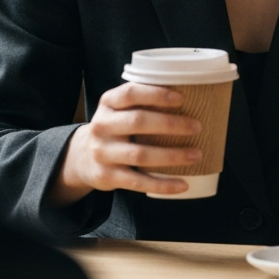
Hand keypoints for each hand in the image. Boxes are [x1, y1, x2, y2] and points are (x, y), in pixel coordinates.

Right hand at [48, 83, 202, 204]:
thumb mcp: (120, 108)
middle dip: (171, 124)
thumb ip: (144, 100)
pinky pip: (138, 182)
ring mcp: (103, 153)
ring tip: (197, 155)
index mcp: (108, 103)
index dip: (157, 94)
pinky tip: (183, 184)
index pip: (131, 93)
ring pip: (140, 154)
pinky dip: (163, 184)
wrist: (81, 157)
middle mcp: (102, 126)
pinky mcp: (107, 176)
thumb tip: (192, 94)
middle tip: (197, 126)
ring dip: (172, 155)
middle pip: (138, 122)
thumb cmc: (115, 126)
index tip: (181, 99)